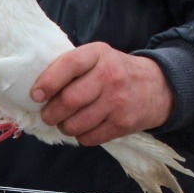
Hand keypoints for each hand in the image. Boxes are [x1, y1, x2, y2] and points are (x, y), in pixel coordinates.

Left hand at [30, 42, 172, 145]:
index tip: (36, 95)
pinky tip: (84, 127)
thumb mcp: (97, 57)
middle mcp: (109, 76)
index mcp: (98, 54)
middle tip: (47, 115)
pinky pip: (89, 138)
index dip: (48, 82)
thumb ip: (71, 67)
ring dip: (63, 127)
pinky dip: (80, 136)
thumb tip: (38, 90)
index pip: (69, 65)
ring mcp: (117, 102)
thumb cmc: (116, 71)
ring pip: (76, 124)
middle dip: (50, 113)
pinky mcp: (123, 124)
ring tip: (65, 122)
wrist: (158, 87)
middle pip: (68, 100)